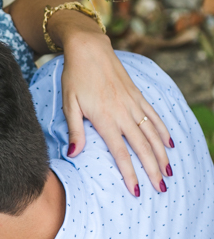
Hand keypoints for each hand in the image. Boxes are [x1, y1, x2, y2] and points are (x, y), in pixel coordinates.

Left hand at [59, 30, 172, 195]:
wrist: (89, 49)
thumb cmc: (74, 78)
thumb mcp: (69, 105)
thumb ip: (74, 130)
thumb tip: (74, 154)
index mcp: (105, 119)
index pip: (120, 152)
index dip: (130, 172)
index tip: (137, 189)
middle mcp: (123, 113)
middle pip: (142, 147)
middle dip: (153, 169)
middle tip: (161, 188)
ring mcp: (133, 103)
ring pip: (152, 133)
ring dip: (162, 154)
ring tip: (169, 172)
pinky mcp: (137, 95)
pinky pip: (154, 116)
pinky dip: (163, 131)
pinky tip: (169, 144)